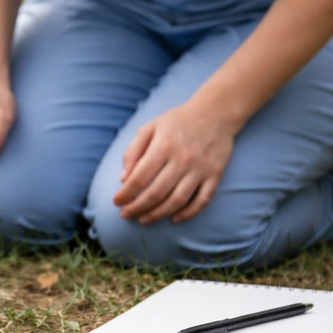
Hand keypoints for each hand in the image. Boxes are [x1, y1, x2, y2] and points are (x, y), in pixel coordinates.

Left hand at [113, 102, 235, 224]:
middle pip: (157, 193)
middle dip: (137, 208)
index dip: (126, 193)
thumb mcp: (150, 127)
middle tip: (126, 214)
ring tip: (144, 220)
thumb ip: (133, 151)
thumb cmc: (177, 120)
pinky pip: (202, 200)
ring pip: (178, 200)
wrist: (216, 112)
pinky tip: (175, 218)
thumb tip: (123, 178)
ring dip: (158, 214)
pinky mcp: (215, 174)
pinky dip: (189, 213)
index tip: (116, 201)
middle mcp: (182, 160)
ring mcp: (200, 169)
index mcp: (163, 146)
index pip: (140, 177)